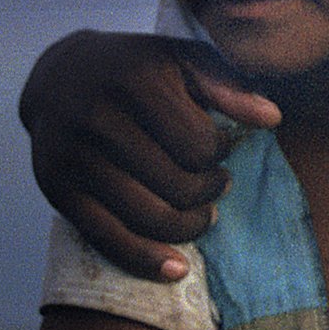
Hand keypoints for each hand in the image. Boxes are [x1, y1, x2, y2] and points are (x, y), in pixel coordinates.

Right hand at [19, 30, 281, 280]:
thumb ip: (227, 85)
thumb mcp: (181, 60)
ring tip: (202, 216)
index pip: (197, 145)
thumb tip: (272, 118)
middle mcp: (97, 118)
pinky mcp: (56, 188)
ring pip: (147, 218)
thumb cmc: (135, 70)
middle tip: (218, 185)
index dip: (219, 154)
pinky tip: (177, 269)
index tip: (218, 148)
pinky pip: (106, 239)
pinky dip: (145, 261)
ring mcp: (72, 156)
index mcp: (134, 81)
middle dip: (208, 192)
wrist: (57, 77)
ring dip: (188, 227)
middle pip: (176, 186)